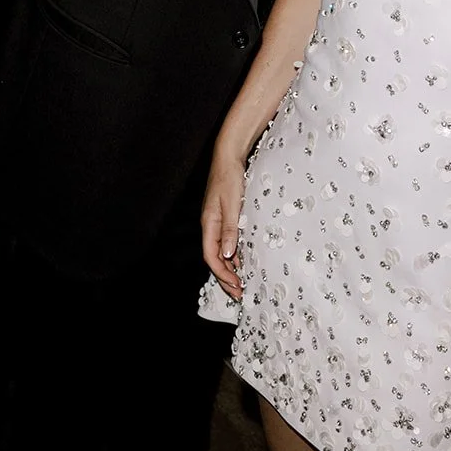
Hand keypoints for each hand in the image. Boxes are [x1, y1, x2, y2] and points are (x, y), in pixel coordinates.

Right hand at [201, 150, 245, 300]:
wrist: (229, 156)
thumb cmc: (229, 177)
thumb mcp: (232, 204)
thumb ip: (230, 229)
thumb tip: (228, 255)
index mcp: (209, 224)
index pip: (211, 257)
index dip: (222, 274)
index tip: (235, 286)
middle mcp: (210, 225)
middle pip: (214, 258)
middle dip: (225, 278)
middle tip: (239, 293)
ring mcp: (216, 221)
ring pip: (220, 252)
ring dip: (230, 268)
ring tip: (241, 283)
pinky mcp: (224, 217)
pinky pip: (226, 241)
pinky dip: (233, 255)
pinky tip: (242, 261)